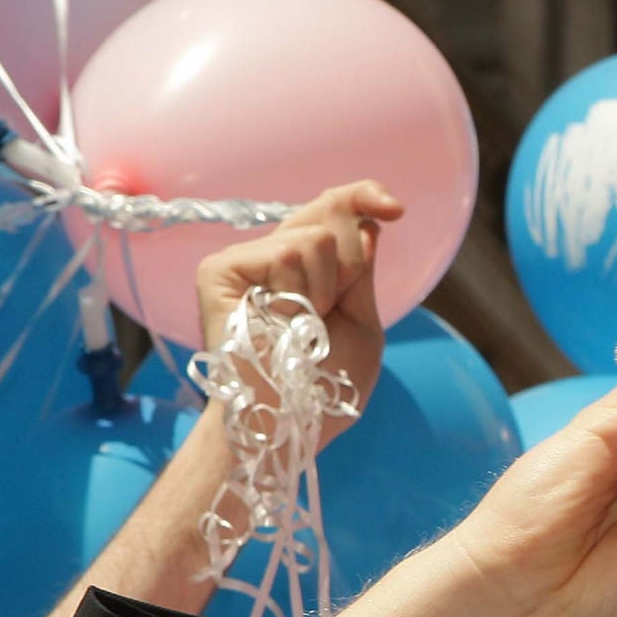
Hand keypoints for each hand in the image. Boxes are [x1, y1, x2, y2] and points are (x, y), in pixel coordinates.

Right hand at [192, 179, 404, 443]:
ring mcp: (246, 262)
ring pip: (314, 237)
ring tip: (302, 329)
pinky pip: (284, 252)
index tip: (395, 209)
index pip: (335, 213)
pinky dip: (297, 291)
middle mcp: (274, 258)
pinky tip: (282, 321)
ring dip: (323, 290)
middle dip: (348, 263)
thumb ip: (361, 273)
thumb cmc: (326, 385)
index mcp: (307, 270)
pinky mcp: (221, 270)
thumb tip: (366, 223)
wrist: (292, 417)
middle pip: (327, 213)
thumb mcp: (361, 323)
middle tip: (331, 312)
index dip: (364, 198)